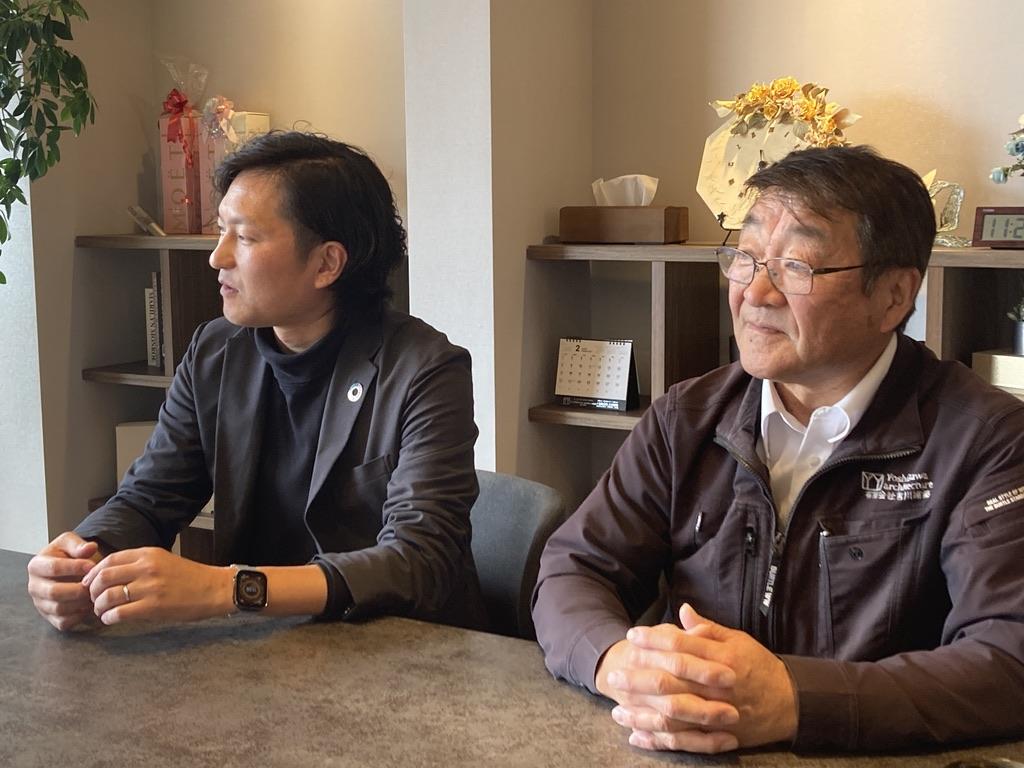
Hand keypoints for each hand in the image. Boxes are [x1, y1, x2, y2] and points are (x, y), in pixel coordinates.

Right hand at [27, 532, 101, 630]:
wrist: (67, 569)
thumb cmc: (67, 555)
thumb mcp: (70, 543)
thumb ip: (78, 544)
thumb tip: (90, 548)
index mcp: (36, 566)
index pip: (53, 568)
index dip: (75, 567)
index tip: (92, 565)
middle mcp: (34, 587)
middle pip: (54, 592)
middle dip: (78, 588)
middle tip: (94, 584)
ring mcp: (41, 604)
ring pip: (59, 609)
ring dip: (80, 602)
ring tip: (94, 593)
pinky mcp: (50, 618)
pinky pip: (64, 622)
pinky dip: (79, 615)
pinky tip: (89, 604)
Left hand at [82, 547, 232, 624]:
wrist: (214, 589)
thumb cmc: (190, 577)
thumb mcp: (164, 561)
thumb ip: (139, 564)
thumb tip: (112, 575)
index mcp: (148, 554)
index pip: (109, 559)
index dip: (94, 572)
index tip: (89, 583)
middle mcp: (146, 568)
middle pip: (104, 577)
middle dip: (92, 591)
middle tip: (93, 600)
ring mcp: (150, 587)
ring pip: (108, 596)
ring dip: (99, 606)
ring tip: (101, 612)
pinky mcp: (153, 606)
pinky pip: (120, 613)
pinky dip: (109, 618)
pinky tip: (111, 619)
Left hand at [608, 604, 796, 752]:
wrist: (790, 703)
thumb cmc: (759, 667)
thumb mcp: (738, 640)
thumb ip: (708, 629)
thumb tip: (683, 611)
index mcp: (722, 659)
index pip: (681, 646)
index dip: (654, 640)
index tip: (632, 636)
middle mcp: (717, 687)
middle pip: (672, 681)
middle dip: (639, 678)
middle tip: (614, 674)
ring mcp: (716, 714)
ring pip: (673, 715)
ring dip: (643, 713)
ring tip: (618, 708)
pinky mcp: (717, 736)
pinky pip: (683, 741)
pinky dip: (659, 740)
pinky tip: (637, 735)